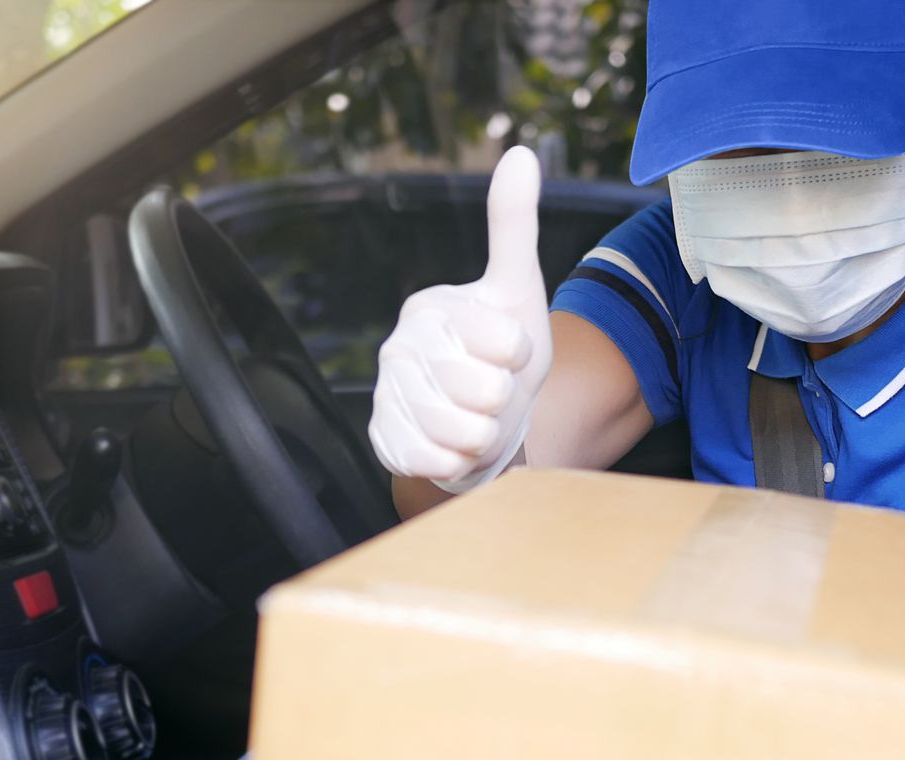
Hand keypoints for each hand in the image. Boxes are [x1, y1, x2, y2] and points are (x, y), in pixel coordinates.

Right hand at [368, 146, 553, 490]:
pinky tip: (452, 444)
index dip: (521, 356)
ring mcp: (388, 395)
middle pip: (489, 390)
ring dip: (484, 435)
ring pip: (465, 431)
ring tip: (476, 419)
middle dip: (504, 402)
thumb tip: (521, 152)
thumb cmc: (499, 355)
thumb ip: (514, 224)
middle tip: (493, 394)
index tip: (509, 352)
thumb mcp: (516, 289)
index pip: (506, 341)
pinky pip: (435, 460)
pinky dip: (456, 461)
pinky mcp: (383, 440)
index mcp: (432, 308)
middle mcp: (400, 346)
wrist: (475, 422)